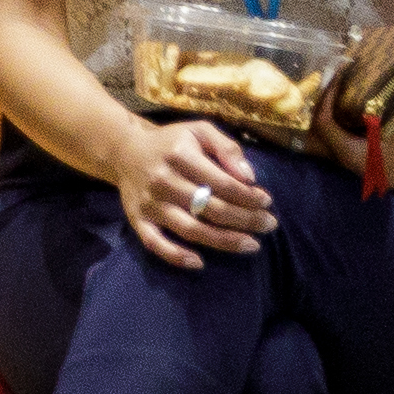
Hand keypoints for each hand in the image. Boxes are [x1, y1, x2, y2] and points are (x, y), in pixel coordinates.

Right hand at [116, 116, 275, 267]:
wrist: (124, 150)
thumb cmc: (172, 143)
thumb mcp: (199, 131)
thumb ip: (227, 148)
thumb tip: (250, 178)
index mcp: (180, 155)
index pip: (222, 182)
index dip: (248, 196)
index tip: (267, 202)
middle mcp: (163, 180)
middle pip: (211, 209)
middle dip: (246, 220)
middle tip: (269, 225)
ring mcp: (150, 203)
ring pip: (191, 230)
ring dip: (225, 241)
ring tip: (252, 245)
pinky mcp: (138, 220)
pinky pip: (156, 244)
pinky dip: (176, 256)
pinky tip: (199, 263)